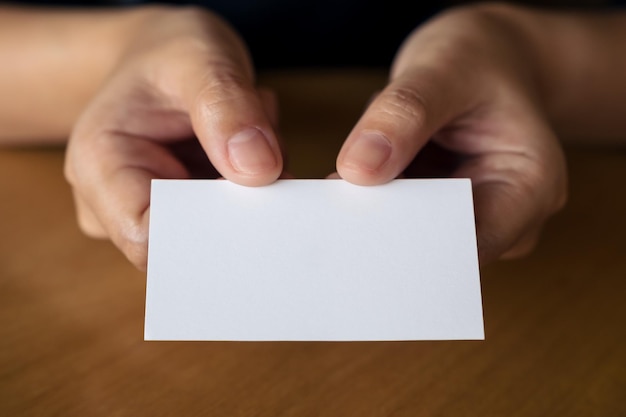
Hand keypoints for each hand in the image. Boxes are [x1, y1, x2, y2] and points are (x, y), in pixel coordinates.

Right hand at [64, 7, 283, 268]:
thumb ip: (227, 108)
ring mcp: (155, 210)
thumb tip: (259, 169)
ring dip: (254, 188)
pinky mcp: (190, 210)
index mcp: (100, 167)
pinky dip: (258, 184)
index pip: (148, 237)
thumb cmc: (169, 53)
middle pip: (189, 243)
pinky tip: (253, 144)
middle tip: (267, 147)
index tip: (257, 195)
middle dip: (241, 205)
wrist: (164, 57)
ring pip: (222, 230)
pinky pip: (237, 216)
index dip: (207, 231)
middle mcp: (119, 201)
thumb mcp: (198, 58)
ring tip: (253, 128)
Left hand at [334, 4, 566, 263]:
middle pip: (437, 248)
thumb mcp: (444, 68)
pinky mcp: (439, 210)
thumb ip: (404, 113)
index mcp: (530, 188)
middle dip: (385, 229)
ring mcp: (471, 216)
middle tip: (335, 209)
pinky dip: (374, 198)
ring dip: (375, 210)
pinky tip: (358, 176)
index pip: (467, 245)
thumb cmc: (478, 60)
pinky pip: (399, 216)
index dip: (411, 247)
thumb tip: (357, 169)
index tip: (357, 232)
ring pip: (410, 236)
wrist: (485, 60)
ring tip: (351, 178)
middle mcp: (507, 216)